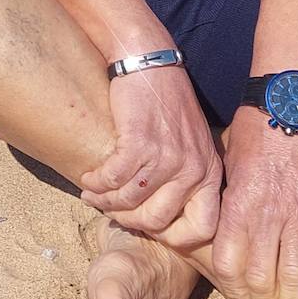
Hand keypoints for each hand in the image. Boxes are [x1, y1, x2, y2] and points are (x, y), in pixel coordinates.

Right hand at [78, 65, 221, 244]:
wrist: (149, 60)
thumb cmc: (166, 100)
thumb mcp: (191, 141)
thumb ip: (185, 176)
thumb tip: (162, 216)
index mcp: (209, 172)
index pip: (202, 229)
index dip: (173, 238)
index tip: (148, 226)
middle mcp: (193, 169)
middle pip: (158, 222)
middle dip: (129, 220)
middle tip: (111, 210)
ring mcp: (167, 157)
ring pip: (130, 202)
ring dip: (105, 201)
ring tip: (92, 194)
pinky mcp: (140, 143)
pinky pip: (113, 179)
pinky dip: (96, 182)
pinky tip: (89, 178)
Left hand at [212, 106, 297, 298]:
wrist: (287, 105)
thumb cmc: (251, 133)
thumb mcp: (225, 166)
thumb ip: (223, 202)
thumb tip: (210, 228)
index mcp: (237, 206)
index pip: (229, 264)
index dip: (233, 291)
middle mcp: (266, 216)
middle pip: (262, 278)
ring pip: (295, 274)